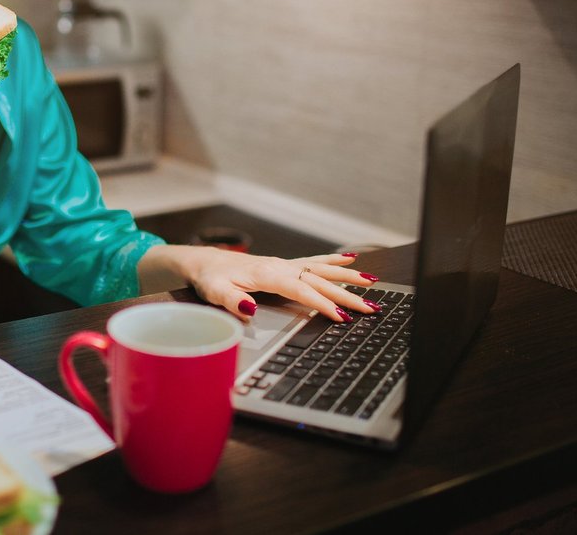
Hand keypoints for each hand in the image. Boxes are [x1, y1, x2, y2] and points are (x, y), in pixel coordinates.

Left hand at [178, 248, 380, 322]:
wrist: (204, 262)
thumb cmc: (210, 278)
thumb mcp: (214, 291)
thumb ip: (233, 300)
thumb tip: (250, 308)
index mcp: (267, 273)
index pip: (301, 290)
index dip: (322, 304)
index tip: (341, 317)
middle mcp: (279, 266)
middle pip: (318, 281)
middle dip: (345, 294)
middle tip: (370, 307)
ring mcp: (283, 264)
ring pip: (321, 270)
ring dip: (346, 276)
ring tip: (372, 282)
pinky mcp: (283, 265)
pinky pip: (313, 262)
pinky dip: (333, 261)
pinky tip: (351, 259)